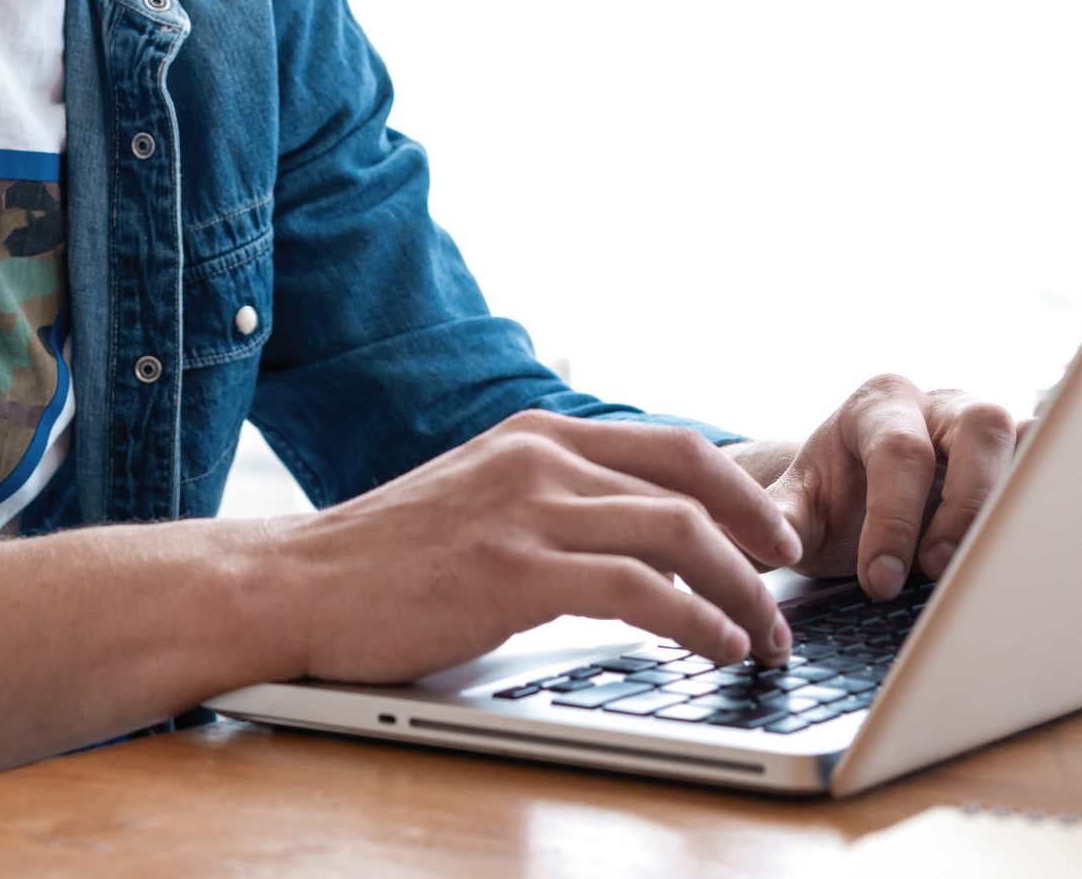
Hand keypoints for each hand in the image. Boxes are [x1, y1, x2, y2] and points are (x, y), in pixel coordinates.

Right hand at [269, 411, 808, 684]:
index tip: (775, 532)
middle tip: (790, 583)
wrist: (290, 584)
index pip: (670, 444)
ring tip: (764, 637)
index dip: (740, 487)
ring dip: (740, 590)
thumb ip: (547, 502)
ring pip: (678, 532)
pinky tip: (714, 645)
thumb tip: (629, 538)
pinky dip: (693, 619)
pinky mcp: (513, 571)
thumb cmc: (379, 561)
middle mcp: (540, 458)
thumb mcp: (477, 500)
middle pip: (691, 481)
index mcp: (535, 435)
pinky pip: (637, 589)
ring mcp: (527, 510)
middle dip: (759, 534)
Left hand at [761, 375, 1024, 598]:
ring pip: (1025, 442)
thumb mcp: (798, 507)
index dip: (894, 519)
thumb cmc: (831, 496)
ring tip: (986, 570)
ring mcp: (986, 427)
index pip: (899, 450)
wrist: (856, 487)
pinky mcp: (1018, 457)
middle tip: (937, 569)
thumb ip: (781, 521)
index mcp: (879, 404)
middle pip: (979, 427)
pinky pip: (1048, 467)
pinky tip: (1026, 554)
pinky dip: (1044, 505)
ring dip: (1010, 508)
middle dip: (965, 504)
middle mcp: (940, 405)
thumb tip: (777, 548)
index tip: (880, 582)